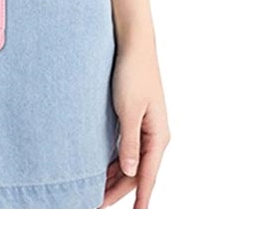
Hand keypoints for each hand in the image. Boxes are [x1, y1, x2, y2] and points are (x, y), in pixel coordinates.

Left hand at [100, 43, 169, 208]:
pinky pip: (126, 148)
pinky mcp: (135, 118)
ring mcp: (146, 127)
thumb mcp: (129, 109)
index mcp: (158, 136)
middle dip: (118, 191)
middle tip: (95, 205)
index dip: (140, 198)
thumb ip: (130, 142)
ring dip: (115, 177)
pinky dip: (114, 161)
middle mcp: (155, 135)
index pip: (148, 176)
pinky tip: (101, 168)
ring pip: (131, 162)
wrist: (133, 45)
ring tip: (94, 191)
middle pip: (138, 173)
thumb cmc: (132, 73)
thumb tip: (132, 172)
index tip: (136, 217)